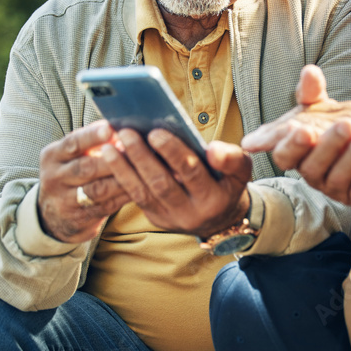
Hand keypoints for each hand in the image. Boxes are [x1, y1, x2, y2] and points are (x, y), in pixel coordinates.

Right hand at [38, 120, 133, 242]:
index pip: (73, 143)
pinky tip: (141, 188)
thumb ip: (93, 141)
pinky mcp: (80, 218)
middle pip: (86, 168)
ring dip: (122, 178)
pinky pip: (107, 206)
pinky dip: (124, 196)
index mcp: (53, 155)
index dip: (92, 136)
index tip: (110, 128)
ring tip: (141, 168)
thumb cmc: (73, 173)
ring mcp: (65, 200)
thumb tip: (123, 123)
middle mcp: (55, 177)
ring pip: (98, 189)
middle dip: (112, 159)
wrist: (55, 214)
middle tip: (134, 150)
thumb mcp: (73, 156)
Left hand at [102, 128, 252, 238]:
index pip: (192, 173)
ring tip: (109, 147)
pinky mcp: (155, 218)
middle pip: (162, 184)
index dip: (173, 153)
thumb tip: (212, 149)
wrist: (220, 217)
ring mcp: (170, 218)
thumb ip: (232, 158)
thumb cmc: (227, 183)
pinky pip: (136, 197)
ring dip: (124, 169)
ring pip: (143, 193)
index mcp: (214, 198)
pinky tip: (111, 158)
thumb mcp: (241, 170)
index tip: (156, 132)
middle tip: (127, 133)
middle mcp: (191, 213)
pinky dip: (123, 177)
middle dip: (142, 158)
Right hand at [241, 65, 350, 208]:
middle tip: (344, 124)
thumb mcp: (325, 110)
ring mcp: (333, 187)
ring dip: (350, 155)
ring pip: (335, 179)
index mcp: (298, 152)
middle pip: (308, 167)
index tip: (301, 127)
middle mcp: (312, 172)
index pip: (283, 154)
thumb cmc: (338, 130)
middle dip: (325, 146)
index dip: (289, 144)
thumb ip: (313, 94)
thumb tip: (309, 71)